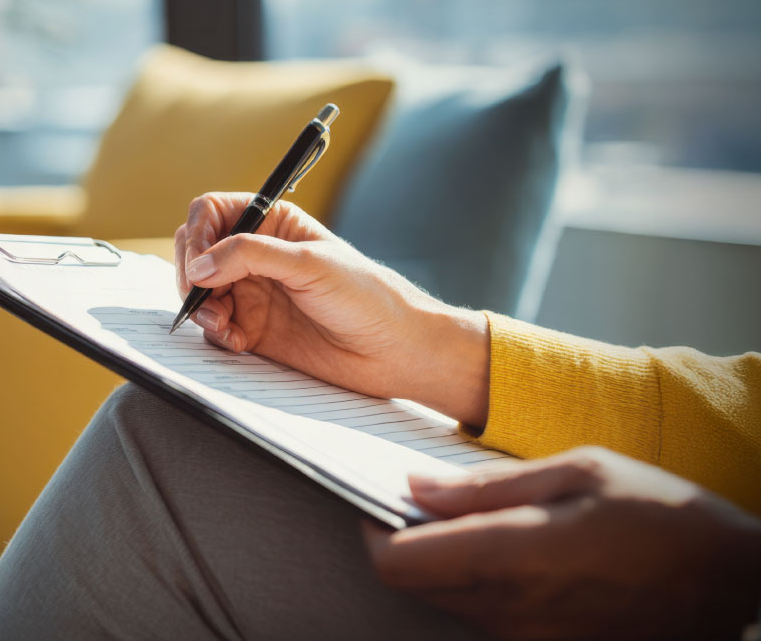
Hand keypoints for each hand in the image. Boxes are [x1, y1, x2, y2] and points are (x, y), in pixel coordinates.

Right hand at [174, 192, 489, 424]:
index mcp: (273, 224)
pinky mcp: (253, 329)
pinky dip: (217, 334)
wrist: (393, 350)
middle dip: (192, 273)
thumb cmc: (366, 297)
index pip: (213, 213)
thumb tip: (199, 264)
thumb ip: (249, 256)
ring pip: (201, 292)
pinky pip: (215, 327)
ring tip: (223, 324)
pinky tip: (237, 340)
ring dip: (202, 307)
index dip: (199, 233)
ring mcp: (253, 293)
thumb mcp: (308, 263)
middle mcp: (257, 255)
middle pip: (198, 252)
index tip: (199, 262)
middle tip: (201, 296)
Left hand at [364, 446, 760, 639]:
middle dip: (406, 542)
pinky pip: (486, 619)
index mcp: (513, 557)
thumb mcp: (578, 472)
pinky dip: (475, 586)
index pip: (398, 564)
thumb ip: (487, 485)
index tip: (378, 502)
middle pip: (415, 586)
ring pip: (447, 603)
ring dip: (441, 564)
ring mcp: (529, 640)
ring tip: (474, 520)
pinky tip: (506, 553)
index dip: (372, 532)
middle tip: (428, 501)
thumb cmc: (662, 515)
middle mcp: (511, 611)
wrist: (736, 585)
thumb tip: (415, 488)